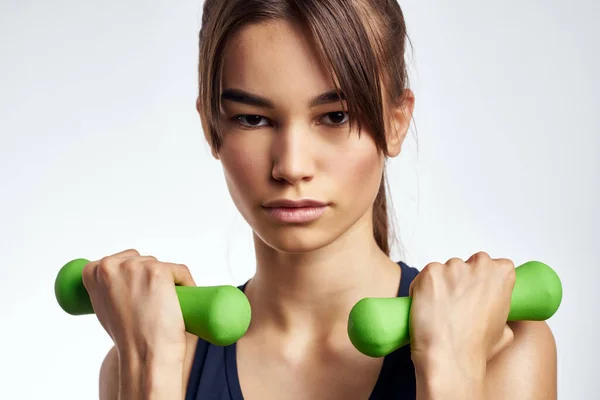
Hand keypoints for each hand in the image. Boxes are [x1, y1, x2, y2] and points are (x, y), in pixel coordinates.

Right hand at [82, 248, 195, 361]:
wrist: (144, 355)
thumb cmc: (128, 338)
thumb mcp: (104, 309)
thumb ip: (107, 291)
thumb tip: (121, 284)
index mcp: (94, 272)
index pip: (121, 260)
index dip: (135, 273)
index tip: (141, 288)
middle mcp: (112, 265)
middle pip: (143, 261)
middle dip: (152, 277)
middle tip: (155, 304)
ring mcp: (136, 267)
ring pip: (162, 266)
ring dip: (169, 281)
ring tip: (165, 307)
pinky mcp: (159, 271)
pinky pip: (180, 271)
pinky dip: (186, 283)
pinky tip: (183, 299)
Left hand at [408, 251, 515, 376]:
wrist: (449, 356)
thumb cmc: (475, 348)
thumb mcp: (505, 331)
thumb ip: (500, 311)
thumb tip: (492, 311)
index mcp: (502, 273)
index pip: (494, 264)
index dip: (483, 279)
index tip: (477, 292)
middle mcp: (479, 264)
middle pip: (468, 264)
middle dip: (462, 279)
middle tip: (456, 302)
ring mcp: (453, 266)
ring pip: (446, 270)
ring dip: (442, 283)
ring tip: (439, 308)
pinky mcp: (430, 271)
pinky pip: (427, 275)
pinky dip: (424, 287)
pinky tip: (426, 305)